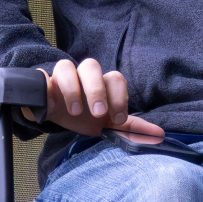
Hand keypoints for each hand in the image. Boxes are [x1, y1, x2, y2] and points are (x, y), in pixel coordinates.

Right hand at [23, 58, 164, 139]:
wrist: (52, 114)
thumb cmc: (83, 115)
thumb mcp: (106, 124)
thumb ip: (131, 129)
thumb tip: (160, 134)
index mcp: (102, 83)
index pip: (116, 79)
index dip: (119, 97)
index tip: (118, 119)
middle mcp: (83, 75)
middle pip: (92, 66)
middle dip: (97, 90)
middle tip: (99, 113)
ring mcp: (61, 76)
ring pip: (67, 66)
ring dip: (73, 88)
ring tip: (75, 112)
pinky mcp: (42, 82)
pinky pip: (42, 77)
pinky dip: (48, 89)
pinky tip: (51, 106)